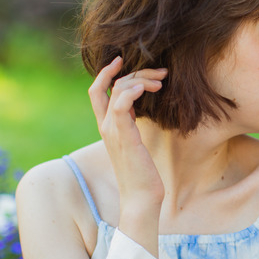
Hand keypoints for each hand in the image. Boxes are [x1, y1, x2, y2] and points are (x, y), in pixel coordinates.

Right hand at [88, 56, 167, 255]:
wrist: (141, 198)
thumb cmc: (143, 173)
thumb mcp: (137, 142)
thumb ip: (133, 124)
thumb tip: (144, 107)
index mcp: (107, 126)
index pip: (97, 91)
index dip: (106, 72)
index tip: (121, 59)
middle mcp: (106, 126)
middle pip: (110, 85)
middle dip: (136, 72)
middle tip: (161, 73)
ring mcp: (113, 131)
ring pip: (119, 89)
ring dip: (142, 79)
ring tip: (162, 82)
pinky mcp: (124, 137)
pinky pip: (121, 104)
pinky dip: (133, 91)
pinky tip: (147, 89)